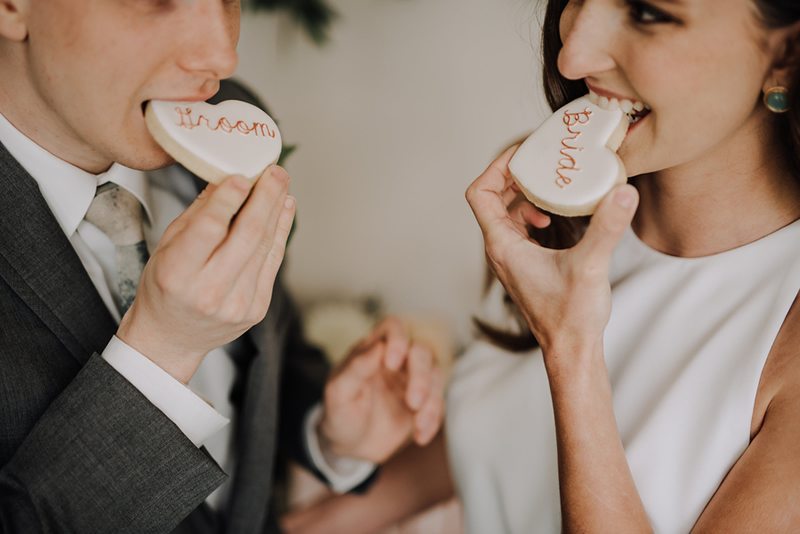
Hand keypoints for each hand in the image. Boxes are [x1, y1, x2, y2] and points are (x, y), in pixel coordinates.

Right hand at [117, 167, 295, 382]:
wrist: (172, 338)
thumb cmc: (165, 288)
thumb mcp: (166, 247)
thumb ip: (198, 215)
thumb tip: (226, 179)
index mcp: (178, 273)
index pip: (210, 228)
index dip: (230, 198)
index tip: (243, 175)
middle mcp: (209, 291)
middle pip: (247, 235)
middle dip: (265, 197)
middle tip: (275, 171)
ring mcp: (237, 303)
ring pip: (265, 246)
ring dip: (277, 211)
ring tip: (281, 184)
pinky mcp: (257, 309)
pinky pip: (273, 262)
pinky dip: (280, 233)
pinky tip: (284, 210)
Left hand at [318, 318, 444, 462]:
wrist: (351, 445)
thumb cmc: (340, 413)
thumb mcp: (338, 393)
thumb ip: (355, 369)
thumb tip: (378, 347)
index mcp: (373, 350)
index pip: (393, 327)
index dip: (398, 338)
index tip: (392, 364)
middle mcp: (397, 359)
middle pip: (421, 351)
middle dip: (421, 376)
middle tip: (413, 402)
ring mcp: (413, 379)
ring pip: (436, 374)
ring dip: (432, 400)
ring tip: (418, 425)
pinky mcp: (424, 401)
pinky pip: (439, 402)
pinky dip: (434, 419)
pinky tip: (420, 436)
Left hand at [465, 147, 638, 361]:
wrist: (570, 351)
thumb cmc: (572, 316)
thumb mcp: (591, 266)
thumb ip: (607, 227)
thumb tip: (623, 192)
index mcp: (502, 244)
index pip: (480, 193)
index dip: (495, 168)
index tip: (524, 154)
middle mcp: (500, 249)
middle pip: (491, 198)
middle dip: (513, 175)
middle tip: (541, 159)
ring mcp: (511, 258)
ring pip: (505, 214)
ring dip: (522, 194)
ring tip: (548, 183)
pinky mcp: (524, 266)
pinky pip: (518, 229)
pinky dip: (530, 214)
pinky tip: (552, 217)